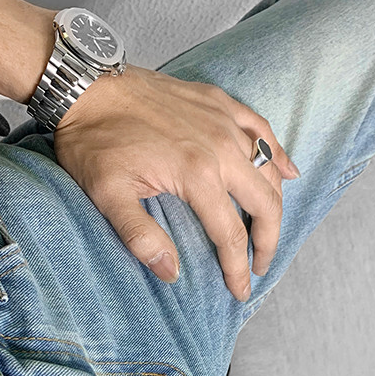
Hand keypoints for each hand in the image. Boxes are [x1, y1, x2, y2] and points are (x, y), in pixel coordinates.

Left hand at [53, 63, 299, 301]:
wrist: (85, 84)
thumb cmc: (94, 140)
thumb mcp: (108, 195)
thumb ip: (141, 237)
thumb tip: (172, 273)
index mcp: (196, 174)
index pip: (230, 234)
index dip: (237, 268)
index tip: (239, 291)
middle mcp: (220, 147)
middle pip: (264, 203)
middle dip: (267, 240)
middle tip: (260, 265)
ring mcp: (223, 121)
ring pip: (268, 168)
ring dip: (274, 204)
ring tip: (267, 230)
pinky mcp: (219, 103)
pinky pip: (261, 128)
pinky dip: (279, 153)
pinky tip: (289, 171)